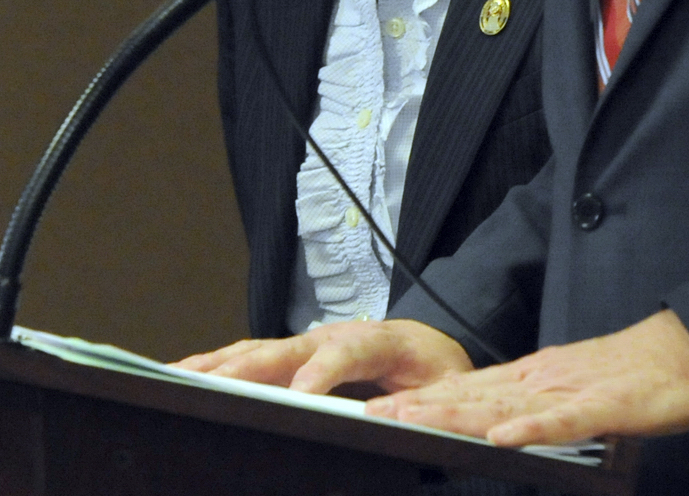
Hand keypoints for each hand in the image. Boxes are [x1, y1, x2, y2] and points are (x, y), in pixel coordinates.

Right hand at [176, 319, 470, 395]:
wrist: (430, 346)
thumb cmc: (434, 371)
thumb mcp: (444, 390)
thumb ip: (422, 406)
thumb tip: (390, 422)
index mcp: (382, 342)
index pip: (348, 353)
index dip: (323, 373)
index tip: (299, 396)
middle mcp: (339, 336)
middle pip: (289, 350)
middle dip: (248, 368)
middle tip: (208, 387)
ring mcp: (313, 343)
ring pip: (261, 350)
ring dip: (218, 364)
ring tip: (175, 379)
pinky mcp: (296, 355)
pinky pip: (254, 357)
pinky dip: (218, 364)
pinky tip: (186, 375)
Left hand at [367, 309, 688, 446]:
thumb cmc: (647, 373)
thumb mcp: (584, 388)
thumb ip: (546, 404)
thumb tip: (507, 422)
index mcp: (543, 375)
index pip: (476, 388)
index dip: (429, 398)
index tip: (384, 406)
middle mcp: (550, 377)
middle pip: (479, 393)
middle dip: (425, 405)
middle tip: (375, 413)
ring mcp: (577, 389)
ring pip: (508, 405)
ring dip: (458, 413)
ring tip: (415, 419)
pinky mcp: (610, 406)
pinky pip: (565, 420)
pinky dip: (531, 428)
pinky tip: (502, 436)